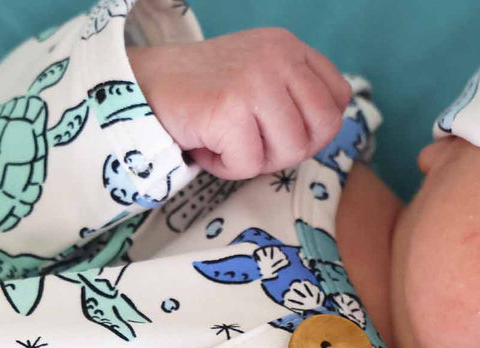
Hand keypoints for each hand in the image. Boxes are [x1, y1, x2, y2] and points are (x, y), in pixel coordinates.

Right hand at [127, 28, 351, 180]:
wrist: (143, 87)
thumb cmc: (198, 94)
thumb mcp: (255, 78)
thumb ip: (290, 94)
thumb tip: (321, 134)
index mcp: (288, 47)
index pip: (337, 99)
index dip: (312, 130)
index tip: (276, 134)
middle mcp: (279, 57)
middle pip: (321, 130)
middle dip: (287, 152)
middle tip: (252, 147)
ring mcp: (256, 80)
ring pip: (289, 151)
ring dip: (254, 162)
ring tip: (225, 145)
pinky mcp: (230, 109)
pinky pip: (249, 165)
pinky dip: (225, 167)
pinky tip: (205, 147)